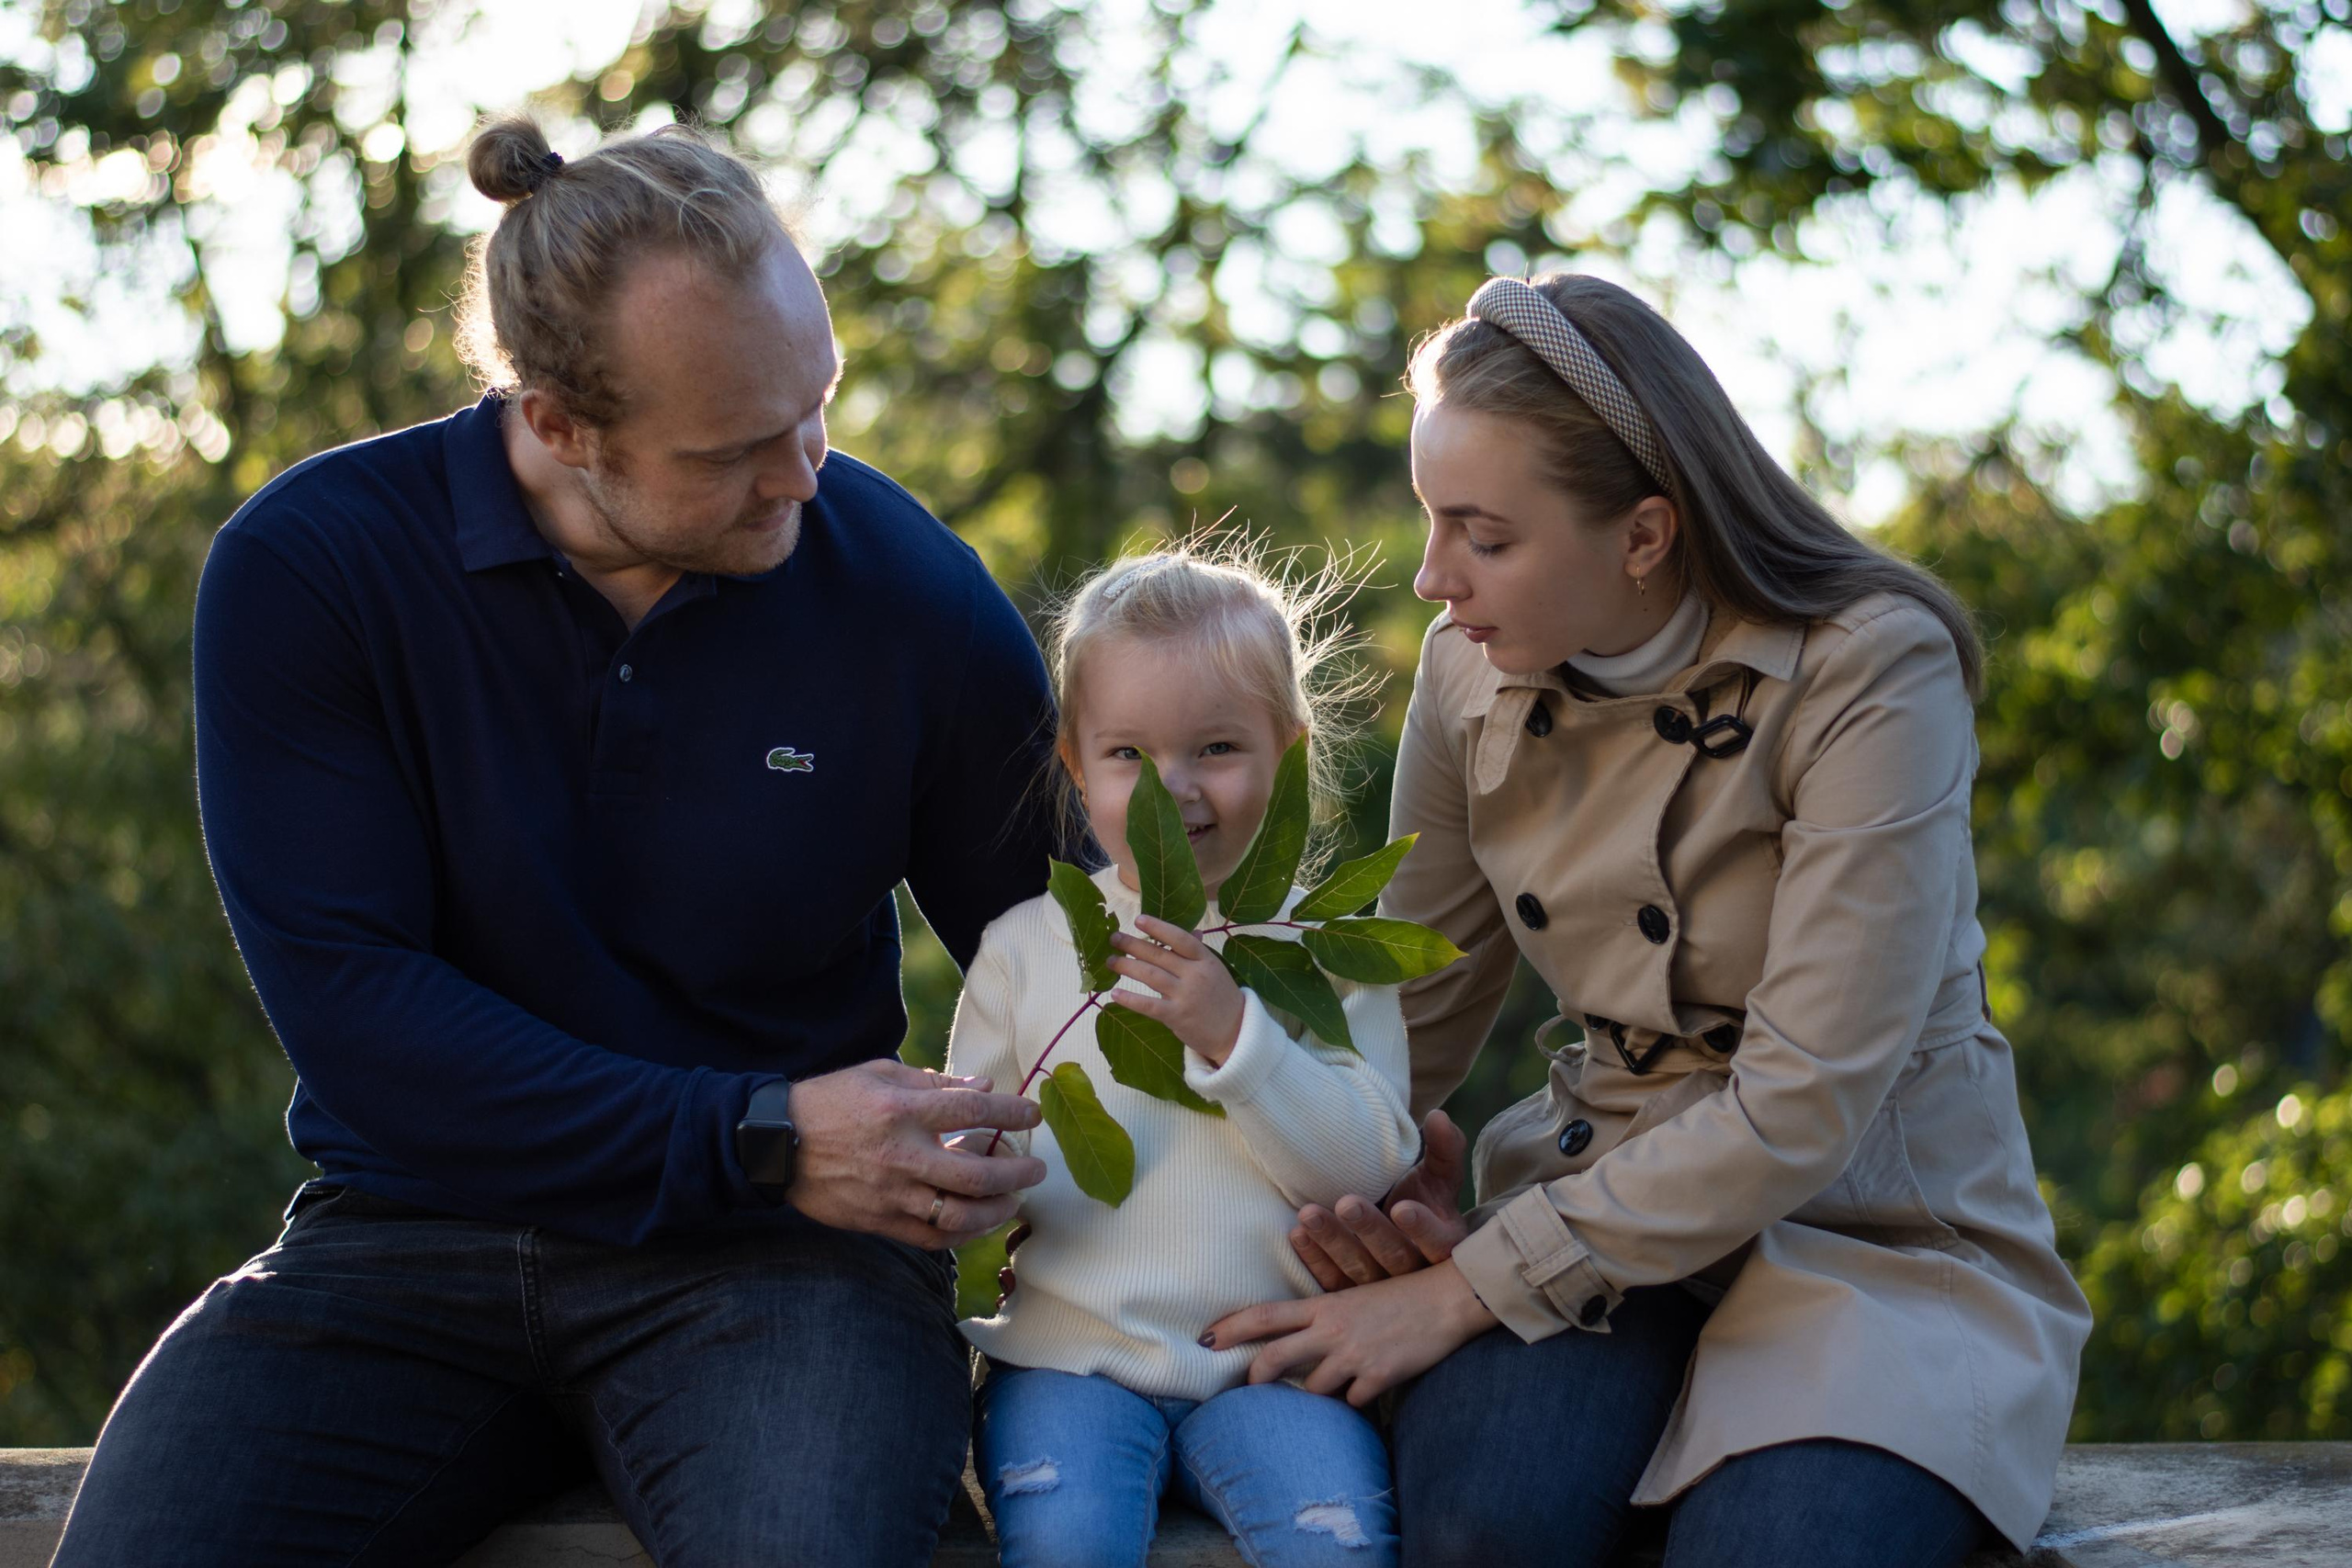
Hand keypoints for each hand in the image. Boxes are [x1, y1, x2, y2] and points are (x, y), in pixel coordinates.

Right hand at [783, 1060, 1045, 1248]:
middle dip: (1016, 1173)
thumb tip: (983, 1088)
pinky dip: (962, 1234)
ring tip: (1013, 1200)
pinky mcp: (878, 1221)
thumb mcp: (879, 1073)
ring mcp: (890, 1193)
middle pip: (975, 1172)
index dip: (1010, 1114)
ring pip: (958, 1214)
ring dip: (996, 1210)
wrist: (775, 1144)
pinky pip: (930, 1238)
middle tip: (1037, 1170)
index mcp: (901, 1110)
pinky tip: (979, 1223)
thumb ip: (934, 1082)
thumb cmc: (830, 1101)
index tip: (1033, 1116)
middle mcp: (901, 1155)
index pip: (971, 1111)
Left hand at [1107, 914, 1245, 1065]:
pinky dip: (1130, 999)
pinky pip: (1149, 1005)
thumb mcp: (1214, 971)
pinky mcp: (1177, 1016)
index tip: (1138, 920)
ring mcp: (1186, 995)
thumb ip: (1198, 952)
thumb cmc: (1221, 998)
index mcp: (1206, 959)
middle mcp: (1196, 974)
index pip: (1180, 938)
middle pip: (1159, 955)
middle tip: (1113, 939)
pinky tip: (1115, 993)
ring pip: (1150, 975)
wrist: (1235, 1033)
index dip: (1159, 928)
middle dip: (1132, 945)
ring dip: (1126, 966)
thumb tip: (1193, 930)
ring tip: (1110, 961)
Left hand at [1201, 1259, 1498, 1406]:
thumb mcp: (1354, 1299)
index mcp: (1324, 1306)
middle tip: (1248, 1389)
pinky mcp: (1378, 1376)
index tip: (1205, 1339)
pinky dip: (1355, 1402)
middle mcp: (1332, 1330)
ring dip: (1319, 1395)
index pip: (1264, 1315)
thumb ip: (1323, 1318)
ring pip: (1313, 1390)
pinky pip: (1352, 1402)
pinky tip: (1367, 1393)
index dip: (1230, 1328)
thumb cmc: (1401, 1296)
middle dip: (1254, 1377)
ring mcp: (1353, 1355)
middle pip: (1273, 1358)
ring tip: (1337, 1385)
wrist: (1448, 1299)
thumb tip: (1297, 1339)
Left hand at [1291, 1109, 1471, 1287]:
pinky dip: (1315, 1261)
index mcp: (1445, 1247)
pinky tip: (1297, 1235)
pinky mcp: (1352, 1301)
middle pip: (1395, 1257)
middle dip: (1369, 1230)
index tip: (1401, 1206)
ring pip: (1360, 1273)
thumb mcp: (1438, 1178)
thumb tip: (1439, 1116)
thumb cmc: (1423, 1200)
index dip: (1421, 1228)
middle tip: (1345, 1202)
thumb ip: (1444, 1149)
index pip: (1438, 1243)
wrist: (1398, 1232)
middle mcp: (1416, 1276)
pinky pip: (1333, 1284)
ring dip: (1333, 1243)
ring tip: (1308, 1215)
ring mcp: (1382, 1292)